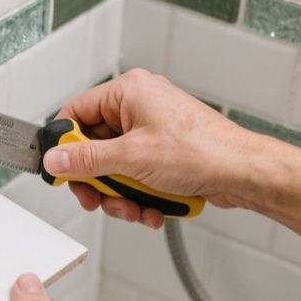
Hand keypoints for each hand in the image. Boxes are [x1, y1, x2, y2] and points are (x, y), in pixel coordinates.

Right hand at [45, 69, 260, 227]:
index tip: (61, 170)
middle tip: (96, 198)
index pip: (76, 112)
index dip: (65, 144)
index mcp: (129, 91)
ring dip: (119, 194)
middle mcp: (139, 106)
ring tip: (134, 207)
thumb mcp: (131, 157)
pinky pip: (134, 175)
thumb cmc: (203, 151)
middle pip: (93, 145)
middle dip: (97, 179)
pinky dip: (138, 195)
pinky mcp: (162, 153)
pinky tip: (151, 208)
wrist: (245, 173)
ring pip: (113, 166)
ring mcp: (151, 131)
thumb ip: (86, 160)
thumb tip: (55, 159)